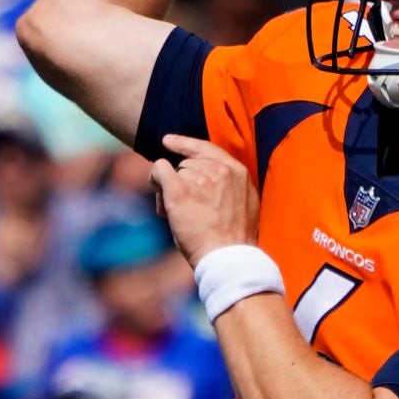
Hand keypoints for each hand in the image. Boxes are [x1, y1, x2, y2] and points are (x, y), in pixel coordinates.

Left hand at [150, 135, 259, 262]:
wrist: (228, 256)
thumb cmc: (234, 238)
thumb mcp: (243, 203)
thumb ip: (229, 186)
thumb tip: (203, 179)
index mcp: (237, 172)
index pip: (208, 149)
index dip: (186, 144)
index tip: (169, 141)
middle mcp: (219, 170)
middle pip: (188, 163)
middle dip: (181, 179)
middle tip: (180, 205)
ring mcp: (200, 178)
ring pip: (175, 171)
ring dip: (169, 187)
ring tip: (175, 214)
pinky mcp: (180, 190)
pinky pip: (160, 170)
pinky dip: (155, 178)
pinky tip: (159, 190)